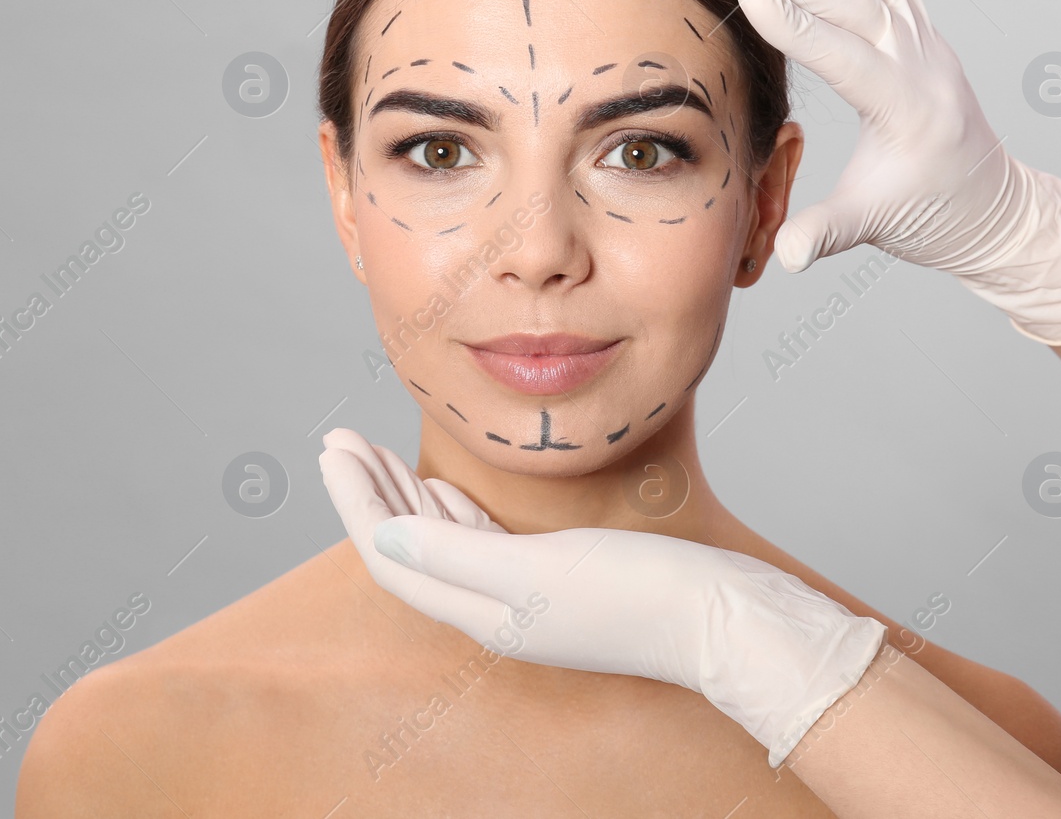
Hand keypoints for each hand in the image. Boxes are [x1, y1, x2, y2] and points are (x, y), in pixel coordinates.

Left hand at [318, 428, 886, 767]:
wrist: (730, 620)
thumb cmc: (643, 595)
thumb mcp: (538, 572)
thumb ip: (454, 556)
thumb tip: (379, 541)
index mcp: (482, 612)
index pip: (392, 553)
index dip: (355, 500)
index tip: (330, 448)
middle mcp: (496, 610)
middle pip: (409, 548)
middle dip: (369, 492)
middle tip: (337, 441)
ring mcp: (528, 596)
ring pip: (443, 543)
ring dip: (405, 496)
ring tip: (372, 455)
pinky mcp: (561, 578)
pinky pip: (481, 544)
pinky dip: (452, 512)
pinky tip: (443, 488)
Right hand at [723, 0, 1060, 345]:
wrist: (991, 209)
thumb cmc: (931, 218)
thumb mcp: (872, 228)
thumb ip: (823, 235)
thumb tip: (784, 257)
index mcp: (911, 112)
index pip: (845, 55)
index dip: (794, 21)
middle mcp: (927, 67)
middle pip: (858, 3)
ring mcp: (930, 46)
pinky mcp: (926, 37)